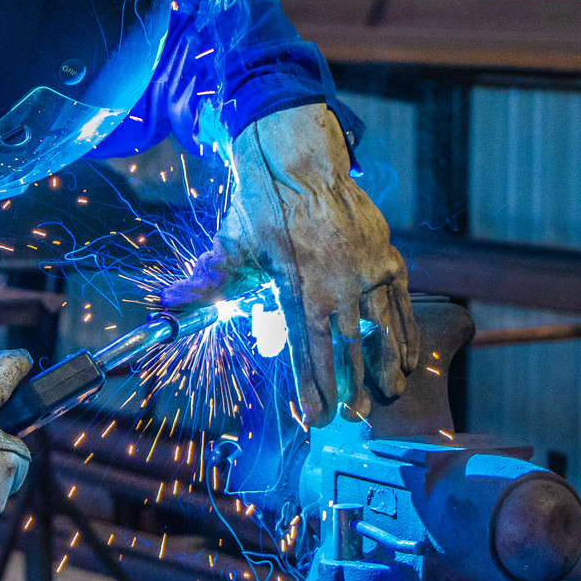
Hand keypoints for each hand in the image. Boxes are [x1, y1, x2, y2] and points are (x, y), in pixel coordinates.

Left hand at [165, 103, 418, 422]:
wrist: (301, 162)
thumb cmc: (263, 205)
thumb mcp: (232, 243)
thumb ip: (209, 281)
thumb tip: (169, 304)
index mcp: (296, 285)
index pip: (306, 348)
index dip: (311, 385)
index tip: (314, 416)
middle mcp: (336, 282)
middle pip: (346, 347)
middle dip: (350, 388)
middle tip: (353, 418)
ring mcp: (366, 270)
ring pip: (381, 330)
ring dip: (384, 367)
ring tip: (386, 395)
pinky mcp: (387, 257)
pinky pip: (402, 304)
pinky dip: (407, 334)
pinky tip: (411, 361)